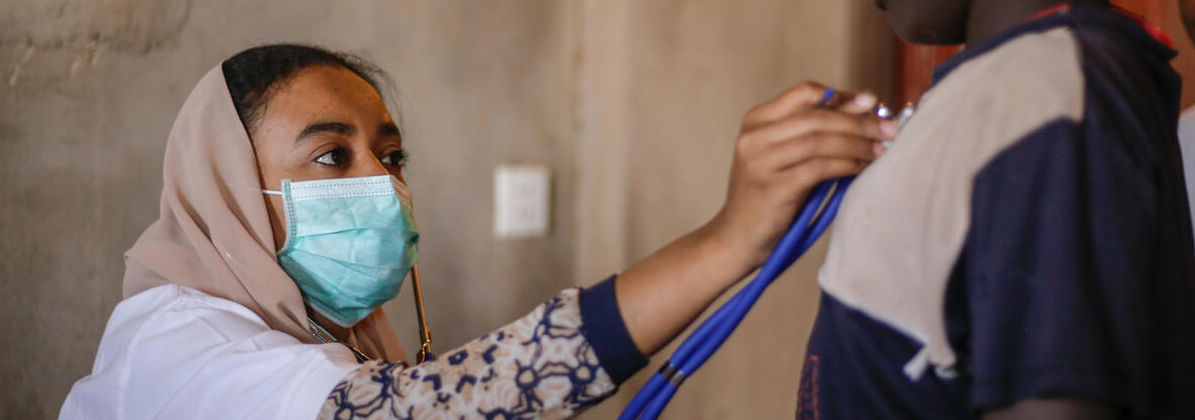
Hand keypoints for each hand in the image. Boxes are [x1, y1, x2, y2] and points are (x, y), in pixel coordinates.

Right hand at [706, 82, 897, 268]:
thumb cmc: (769, 194)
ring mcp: (760, 162)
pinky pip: (819, 168)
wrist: (737, 236)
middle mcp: (755, 137)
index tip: (870, 103)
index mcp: (757, 120)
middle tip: (890, 129)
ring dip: (857, 143)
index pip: (805, 93)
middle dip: (859, 122)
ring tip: (881, 150)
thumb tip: (863, 104)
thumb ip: (815, 130)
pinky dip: (846, 165)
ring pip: (820, 141)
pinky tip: (861, 167)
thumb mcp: (785, 154)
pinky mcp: (773, 188)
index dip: (842, 96)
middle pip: (817, 117)